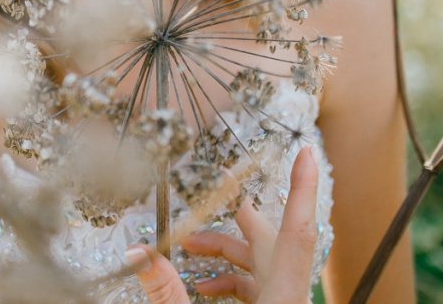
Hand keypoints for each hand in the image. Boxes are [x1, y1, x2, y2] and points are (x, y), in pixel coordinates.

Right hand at [126, 145, 320, 303]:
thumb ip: (167, 291)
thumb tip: (137, 254)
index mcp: (283, 295)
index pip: (297, 231)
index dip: (302, 188)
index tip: (305, 153)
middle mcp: (291, 295)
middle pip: (269, 240)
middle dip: (237, 213)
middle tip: (217, 186)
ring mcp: (287, 302)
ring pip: (263, 262)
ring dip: (226, 248)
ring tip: (189, 246)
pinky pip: (261, 284)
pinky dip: (232, 277)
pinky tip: (203, 284)